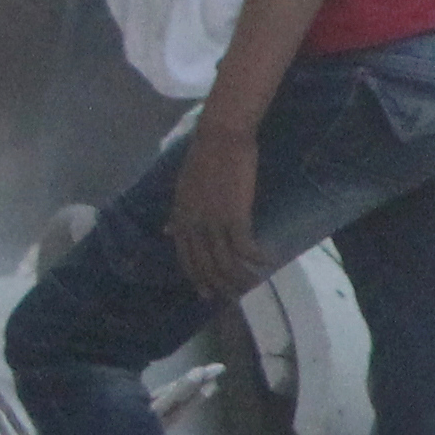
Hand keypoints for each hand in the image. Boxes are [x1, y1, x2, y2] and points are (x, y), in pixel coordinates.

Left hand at [167, 123, 271, 300]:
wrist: (220, 137)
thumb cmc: (205, 157)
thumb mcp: (183, 188)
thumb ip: (178, 213)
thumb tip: (166, 230)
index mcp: (181, 218)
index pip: (186, 258)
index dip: (197, 278)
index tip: (208, 294)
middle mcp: (194, 225)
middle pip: (207, 266)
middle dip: (220, 285)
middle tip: (235, 296)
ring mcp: (213, 222)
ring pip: (226, 262)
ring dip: (240, 277)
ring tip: (254, 283)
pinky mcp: (234, 216)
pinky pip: (245, 247)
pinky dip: (256, 257)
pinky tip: (267, 260)